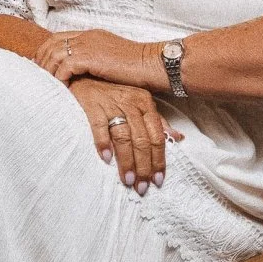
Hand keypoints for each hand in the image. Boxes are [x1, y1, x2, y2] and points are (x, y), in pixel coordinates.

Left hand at [34, 28, 158, 89]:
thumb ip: (94, 60)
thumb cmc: (136, 67)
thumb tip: (82, 72)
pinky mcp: (91, 57)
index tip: (40, 65)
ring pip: (55, 54)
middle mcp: (87, 36)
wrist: (151, 64)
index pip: (58, 37)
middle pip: (52, 44)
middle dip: (42, 60)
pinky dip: (60, 76)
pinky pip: (65, 66)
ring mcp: (88, 45)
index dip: (46, 51)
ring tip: (48, 84)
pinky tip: (62, 87)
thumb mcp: (110, 59)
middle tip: (37, 76)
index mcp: (91, 35)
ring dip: (49, 70)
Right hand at [66, 77, 180, 193]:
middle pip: (142, 140)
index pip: (156, 136)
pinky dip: (103, 143)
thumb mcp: (138, 101)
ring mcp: (111, 104)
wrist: (84, 74)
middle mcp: (131, 103)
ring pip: (124, 137)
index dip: (158, 160)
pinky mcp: (92, 105)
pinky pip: (99, 126)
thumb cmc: (112, 91)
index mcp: (145, 103)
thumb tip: (178, 138)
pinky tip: (106, 159)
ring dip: (126, 161)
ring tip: (128, 181)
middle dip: (143, 166)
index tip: (158, 180)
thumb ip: (157, 120)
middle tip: (143, 187)